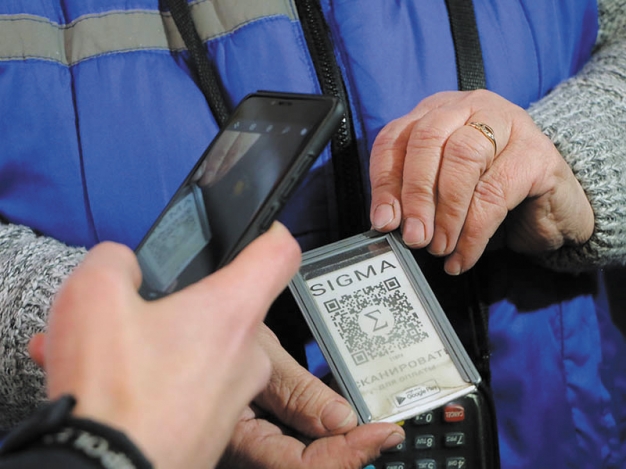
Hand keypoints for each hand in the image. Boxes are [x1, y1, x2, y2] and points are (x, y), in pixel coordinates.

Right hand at [28, 222, 300, 468]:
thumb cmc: (112, 396)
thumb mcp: (93, 295)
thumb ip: (115, 261)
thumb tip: (124, 266)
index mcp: (231, 311)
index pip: (279, 254)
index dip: (270, 233)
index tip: (261, 231)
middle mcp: (245, 355)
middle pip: (227, 308)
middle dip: (180, 306)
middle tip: (135, 313)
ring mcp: (233, 397)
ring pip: (198, 351)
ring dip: (156, 346)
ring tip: (104, 354)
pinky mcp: (212, 429)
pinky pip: (187, 388)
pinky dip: (153, 381)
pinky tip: (110, 386)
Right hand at [218, 324, 404, 468]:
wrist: (190, 332)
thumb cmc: (208, 336)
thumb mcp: (259, 350)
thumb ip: (298, 390)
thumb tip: (342, 419)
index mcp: (240, 441)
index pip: (304, 467)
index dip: (350, 454)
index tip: (384, 432)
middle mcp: (245, 456)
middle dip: (350, 454)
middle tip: (383, 432)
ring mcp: (252, 450)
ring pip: (304, 462)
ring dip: (340, 448)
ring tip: (370, 428)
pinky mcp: (259, 438)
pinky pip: (296, 449)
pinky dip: (324, 438)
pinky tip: (339, 424)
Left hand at [369, 89, 593, 274]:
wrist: (554, 209)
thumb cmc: (490, 197)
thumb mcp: (442, 193)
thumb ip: (414, 198)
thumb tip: (387, 222)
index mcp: (436, 113)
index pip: (395, 138)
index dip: (385, 182)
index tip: (384, 221)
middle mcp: (469, 108)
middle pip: (427, 141)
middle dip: (415, 195)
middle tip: (414, 236)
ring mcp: (508, 124)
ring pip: (462, 158)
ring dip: (446, 212)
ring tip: (439, 247)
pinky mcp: (537, 154)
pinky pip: (495, 192)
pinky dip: (474, 232)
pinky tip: (464, 255)